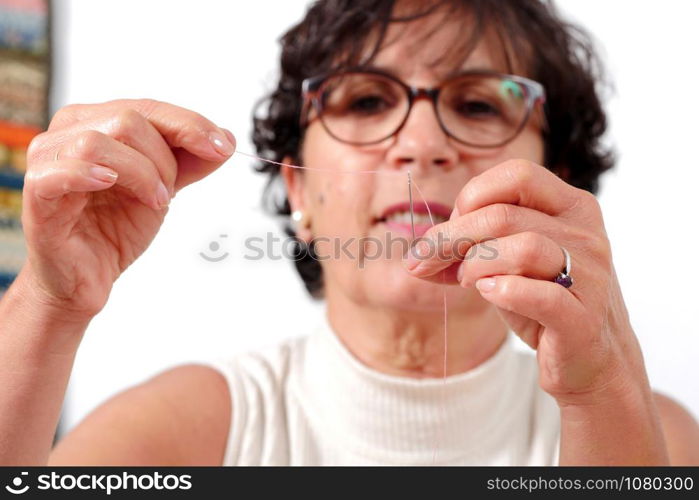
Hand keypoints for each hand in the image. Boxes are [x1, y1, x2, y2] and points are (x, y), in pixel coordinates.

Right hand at [22, 98, 235, 319]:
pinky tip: (109, 184)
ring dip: (140, 173)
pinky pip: (62, 169)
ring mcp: (49, 160)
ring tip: (152, 201)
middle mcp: (69, 132)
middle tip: (168, 193)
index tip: (222, 147)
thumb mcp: (163, 189)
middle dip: (164, 159)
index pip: (149, 108)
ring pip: (100, 141)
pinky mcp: (38, 192)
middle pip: (128, 119)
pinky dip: (91, 173)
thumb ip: (190, 162)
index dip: (189, 124)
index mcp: (98, 122)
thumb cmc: (114, 228)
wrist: (87, 276)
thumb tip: (226, 139)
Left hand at [403, 159, 644, 404]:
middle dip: (452, 236)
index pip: (517, 175)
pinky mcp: (583, 318)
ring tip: (467, 280)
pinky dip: (505, 291)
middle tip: (425, 260)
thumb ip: (467, 252)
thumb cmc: (543, 303)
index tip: (449, 227)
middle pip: (504, 214)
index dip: (472, 197)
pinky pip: (543, 295)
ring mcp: (590, 275)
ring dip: (478, 263)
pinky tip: (488, 293)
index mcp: (571, 207)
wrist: (590, 358)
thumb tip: (417, 257)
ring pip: (525, 247)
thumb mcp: (505, 266)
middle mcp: (586, 233)